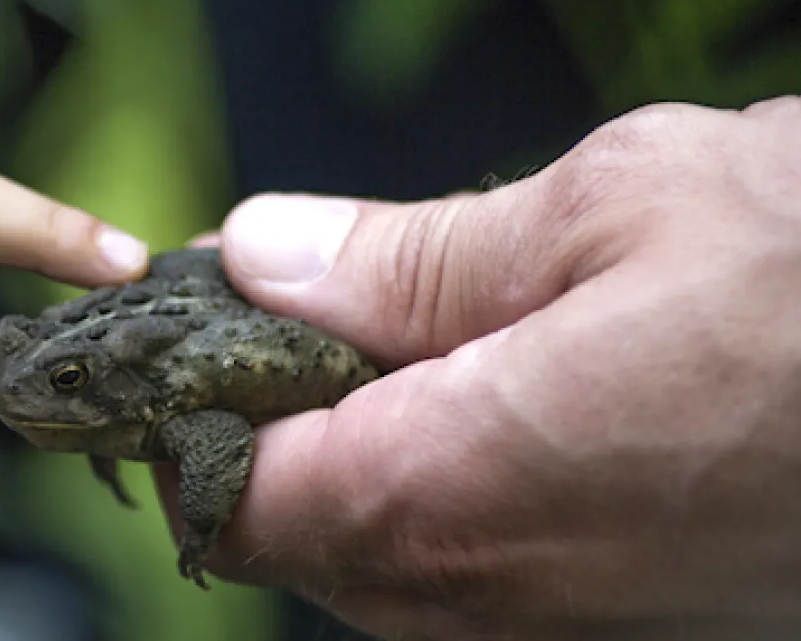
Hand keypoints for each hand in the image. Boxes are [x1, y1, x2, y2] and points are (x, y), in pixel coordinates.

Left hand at [157, 96, 800, 639]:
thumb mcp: (607, 210)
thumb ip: (406, 256)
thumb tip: (259, 253)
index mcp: (458, 491)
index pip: (236, 494)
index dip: (194, 409)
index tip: (195, 325)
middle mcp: (493, 596)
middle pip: (292, 532)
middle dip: (268, 419)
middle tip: (300, 300)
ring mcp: (558, 625)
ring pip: (374, 554)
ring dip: (352, 446)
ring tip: (398, 332)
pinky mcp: (616, 617)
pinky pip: (464, 565)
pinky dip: (433, 478)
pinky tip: (483, 390)